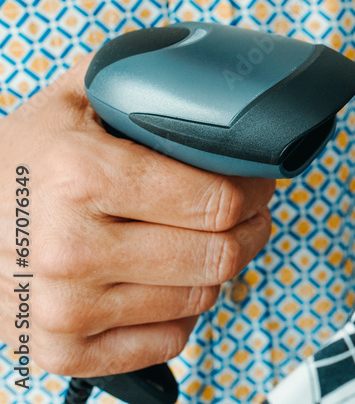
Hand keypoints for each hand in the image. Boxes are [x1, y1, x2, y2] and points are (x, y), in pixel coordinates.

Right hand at [0, 55, 275, 376]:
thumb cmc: (25, 159)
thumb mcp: (74, 98)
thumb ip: (141, 79)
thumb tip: (209, 73)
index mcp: (80, 176)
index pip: (217, 202)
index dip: (253, 190)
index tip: (257, 181)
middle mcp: (70, 249)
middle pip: (219, 255)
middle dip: (250, 229)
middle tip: (248, 213)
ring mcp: (64, 309)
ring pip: (201, 299)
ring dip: (219, 270)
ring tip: (204, 240)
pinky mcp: (63, 351)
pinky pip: (169, 341)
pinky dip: (182, 312)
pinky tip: (167, 280)